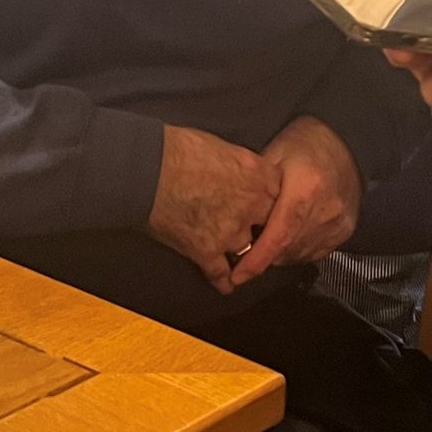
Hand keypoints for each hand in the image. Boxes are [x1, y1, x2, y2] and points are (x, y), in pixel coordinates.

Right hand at [150, 125, 280, 290]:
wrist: (149, 168)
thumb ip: (241, 166)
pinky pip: (222, 274)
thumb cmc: (179, 149)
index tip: (268, 206)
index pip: (282, 195)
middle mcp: (251, 206)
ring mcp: (231, 232)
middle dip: (263, 228)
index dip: (273, 202)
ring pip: (248, 250)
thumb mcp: (223, 146)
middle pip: (271, 225)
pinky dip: (224, 281)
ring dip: (242, 251)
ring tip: (241, 256)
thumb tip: (239, 173)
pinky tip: (226, 285)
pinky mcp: (207, 252)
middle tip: (259, 231)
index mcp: (258, 176)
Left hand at [227, 117, 363, 288]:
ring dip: (279, 254)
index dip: (256, 260)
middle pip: (287, 250)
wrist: (346, 141)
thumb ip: (256, 188)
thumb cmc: (303, 144)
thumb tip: (233, 217)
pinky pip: (315, 253)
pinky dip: (296, 251)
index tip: (236, 276)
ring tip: (265, 239)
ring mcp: (338, 224)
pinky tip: (286, 238)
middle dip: (262, 256)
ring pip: (299, 255)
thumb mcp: (274, 155)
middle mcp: (325, 212)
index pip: (278, 237)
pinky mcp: (345, 231)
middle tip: (243, 248)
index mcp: (305, 191)